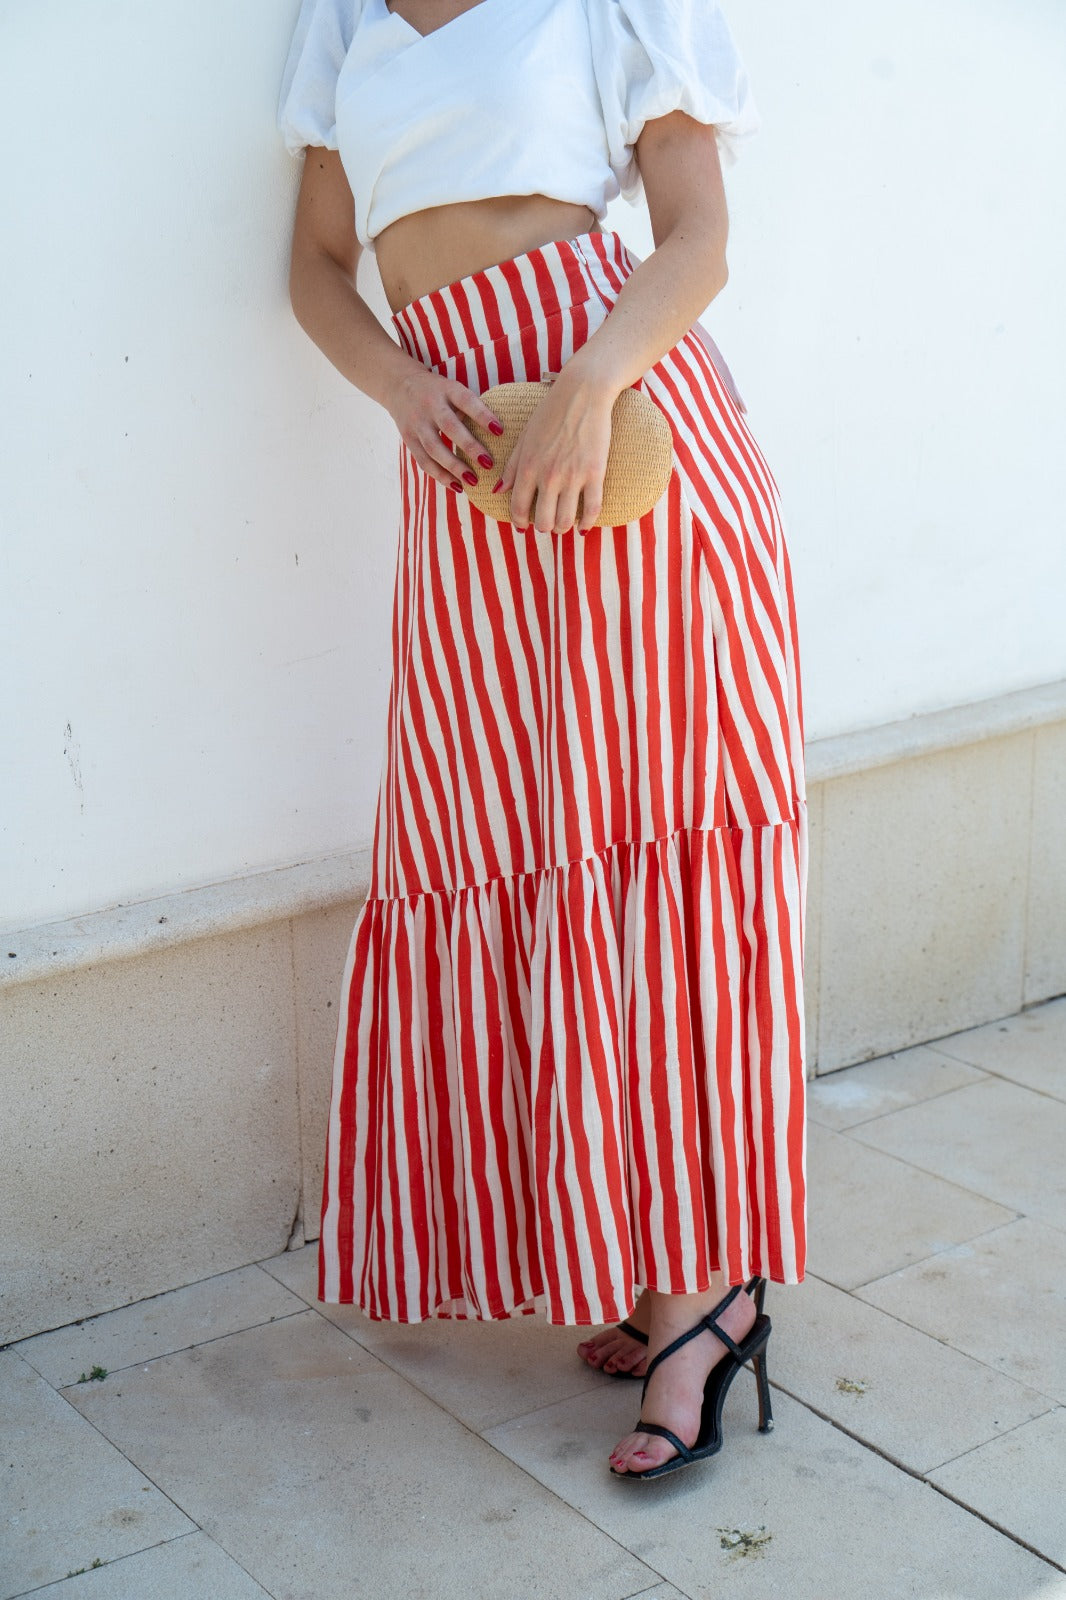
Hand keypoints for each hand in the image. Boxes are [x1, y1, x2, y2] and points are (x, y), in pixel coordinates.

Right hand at [384, 363, 502, 492]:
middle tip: (489, 464)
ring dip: (454, 467)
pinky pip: (424, 461)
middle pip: (449, 427)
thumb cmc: (440, 392)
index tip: (500, 431)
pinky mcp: (409, 439)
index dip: (482, 416)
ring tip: (474, 481)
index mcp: (447, 390)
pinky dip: (441, 476)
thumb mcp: (454, 390)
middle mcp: (430, 405)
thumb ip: (470, 408)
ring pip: (434, 448)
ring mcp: (417, 423)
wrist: (400, 386)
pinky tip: (458, 486)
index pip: (466, 401)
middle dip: (469, 446)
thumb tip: (498, 434)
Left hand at [501, 374, 614, 534]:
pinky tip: (583, 527)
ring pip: (565, 521)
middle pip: (543, 522)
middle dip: (543, 527)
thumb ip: (512, 467)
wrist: (582, 393)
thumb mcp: (525, 437)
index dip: (519, 522)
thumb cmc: (550, 412)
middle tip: (546, 523)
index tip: (523, 525)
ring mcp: (573, 476)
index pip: (518, 509)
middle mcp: (548, 476)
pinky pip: (592, 509)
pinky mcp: (595, 473)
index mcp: (527, 467)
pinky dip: (587, 523)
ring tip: (563, 524)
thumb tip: (497, 491)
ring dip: (563, 528)